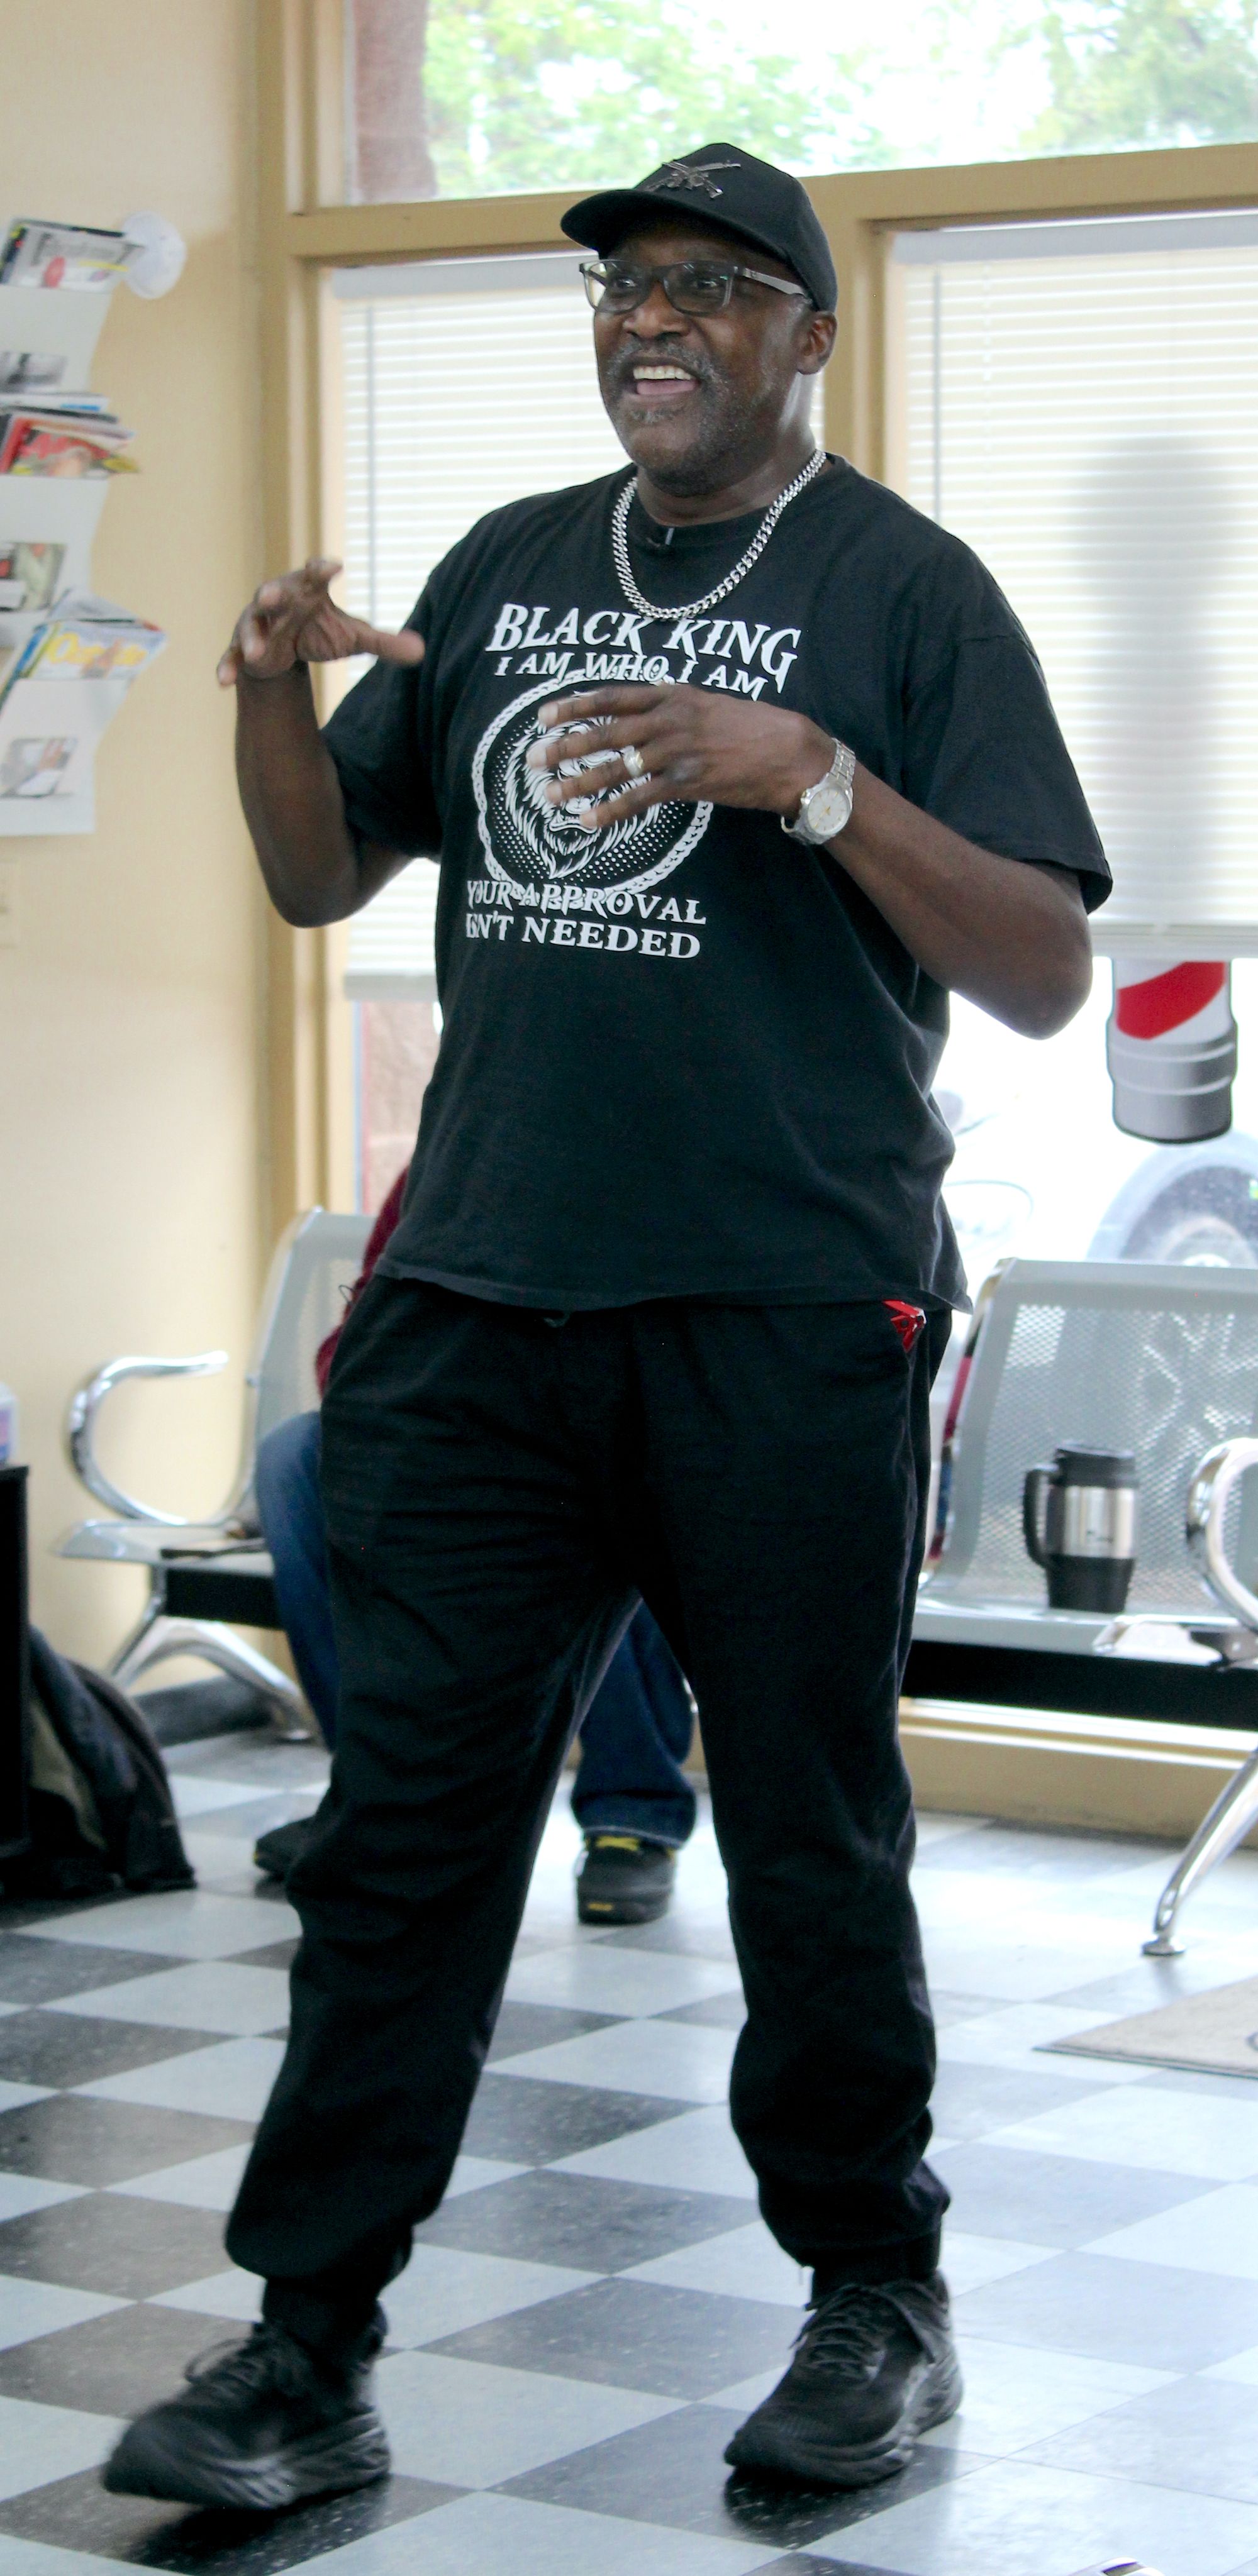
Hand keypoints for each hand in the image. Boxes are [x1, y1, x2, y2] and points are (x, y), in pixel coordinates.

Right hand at [216, 557, 424, 687]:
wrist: (283, 651)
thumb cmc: (317, 632)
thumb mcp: (351, 638)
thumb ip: (383, 643)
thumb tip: (423, 651)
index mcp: (306, 590)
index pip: (314, 574)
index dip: (321, 569)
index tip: (333, 567)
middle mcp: (277, 601)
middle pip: (273, 593)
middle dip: (271, 594)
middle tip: (272, 595)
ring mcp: (256, 625)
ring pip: (250, 626)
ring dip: (251, 638)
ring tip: (257, 653)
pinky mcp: (241, 649)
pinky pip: (231, 657)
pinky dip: (227, 666)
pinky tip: (221, 681)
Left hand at [524, 681, 833, 828]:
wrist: (789, 752)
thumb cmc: (750, 727)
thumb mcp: (707, 703)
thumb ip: (671, 706)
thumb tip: (640, 712)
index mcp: (672, 693)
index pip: (612, 696)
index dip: (574, 706)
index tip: (544, 715)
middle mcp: (670, 718)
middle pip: (605, 731)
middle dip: (565, 745)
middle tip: (532, 758)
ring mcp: (678, 750)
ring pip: (617, 766)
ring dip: (579, 781)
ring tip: (550, 794)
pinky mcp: (689, 782)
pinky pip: (640, 798)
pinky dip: (611, 810)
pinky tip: (588, 821)